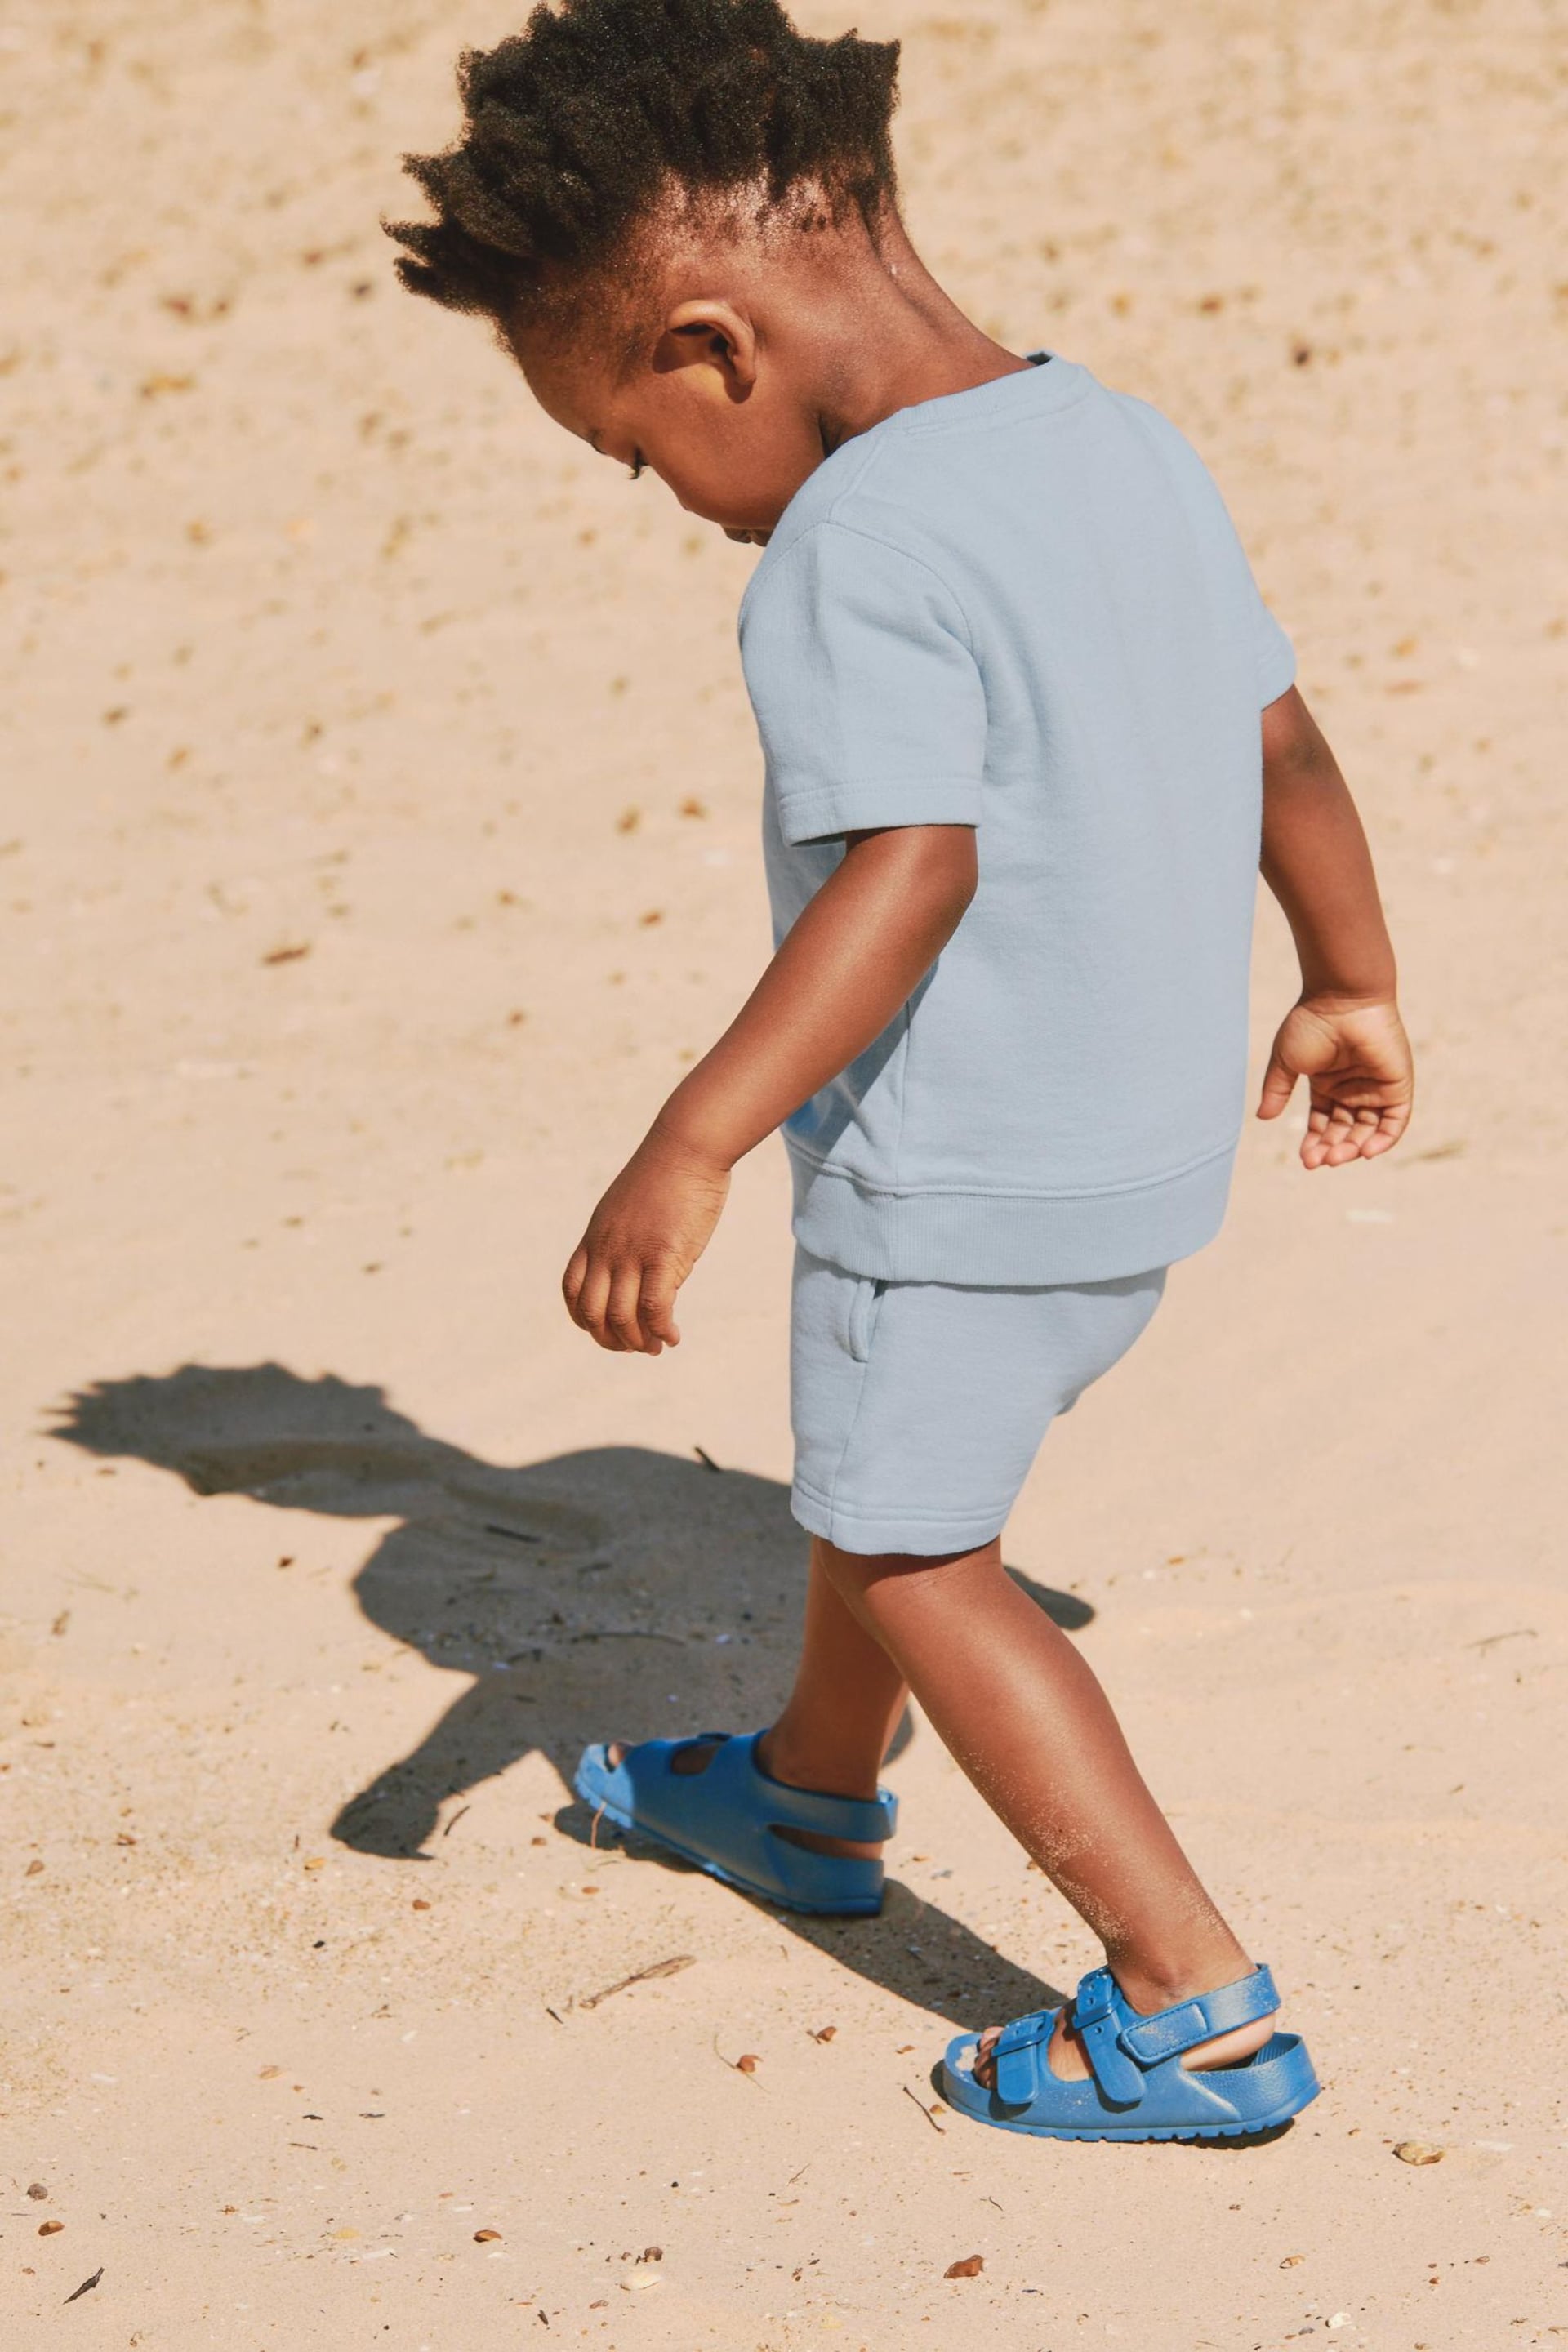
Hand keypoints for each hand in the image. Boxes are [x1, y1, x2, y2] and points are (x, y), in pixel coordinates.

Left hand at [562, 1125, 730, 1353]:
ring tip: (657, 1347)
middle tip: (637, 1347)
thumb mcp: (632, 1208)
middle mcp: (607, 1248)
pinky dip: (662, 1330)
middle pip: (592, 1312)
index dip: (585, 1320)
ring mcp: (633, 1252)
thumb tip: (638, 1268)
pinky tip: (674, 1336)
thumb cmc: (668, 1173)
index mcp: (595, 1237)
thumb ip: (626, 1238)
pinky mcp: (664, 1253)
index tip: (608, 1330)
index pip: (572, 1291)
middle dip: (610, 1340)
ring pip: (621, 1317)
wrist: (687, 1146)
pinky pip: (654, 1307)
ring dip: (638, 1342)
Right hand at [1257, 996, 1413, 1168]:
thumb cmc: (1311, 1024)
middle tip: (1318, 1161)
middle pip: (1345, 1131)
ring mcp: (1376, 1088)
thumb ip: (1276, 1090)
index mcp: (1327, 1084)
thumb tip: (1263, 1118)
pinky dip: (1383, 1139)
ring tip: (1336, 1157)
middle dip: (1332, 1149)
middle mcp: (1352, 1088)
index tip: (1305, 1159)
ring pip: (1368, 1131)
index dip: (1314, 1143)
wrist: (1341, 999)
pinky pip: (1395, 1121)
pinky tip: (1364, 1152)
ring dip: (1354, 1148)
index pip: (1323, 1123)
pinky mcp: (1397, 1085)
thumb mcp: (1286, 1061)